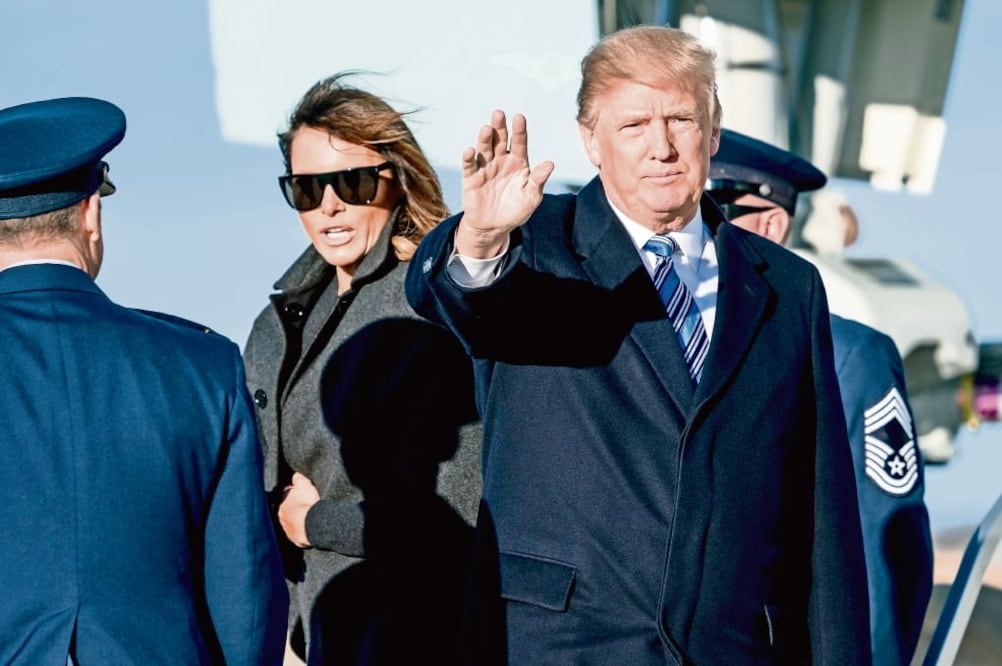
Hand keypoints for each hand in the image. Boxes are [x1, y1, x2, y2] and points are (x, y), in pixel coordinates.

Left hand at [277, 472, 319, 547]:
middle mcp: (280, 514)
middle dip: (292, 507)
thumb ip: (298, 478)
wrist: (312, 525)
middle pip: (285, 508)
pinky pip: (295, 532)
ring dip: (295, 519)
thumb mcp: (304, 485)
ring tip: (305, 517)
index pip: (284, 494)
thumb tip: (295, 475)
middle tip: (302, 505)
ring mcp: (285, 526)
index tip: (298, 493)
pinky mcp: (292, 536)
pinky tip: (305, 527)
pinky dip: (299, 530)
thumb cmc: (306, 504)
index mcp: (281, 500)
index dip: (292, 492)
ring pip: (289, 520)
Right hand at [456, 110, 554, 258]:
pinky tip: (470, 151)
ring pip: (484, 148)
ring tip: (487, 129)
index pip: (519, 143)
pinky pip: (469, 166)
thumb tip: (550, 164)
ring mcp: (485, 168)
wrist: (494, 227)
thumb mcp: (531, 197)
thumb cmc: (516, 210)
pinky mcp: (471, 179)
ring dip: (485, 138)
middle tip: (499, 114)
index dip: (519, 130)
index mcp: (518, 162)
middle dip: (499, 126)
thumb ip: (538, 180)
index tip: (519, 118)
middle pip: (500, 139)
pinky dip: (468, 158)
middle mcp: (501, 161)